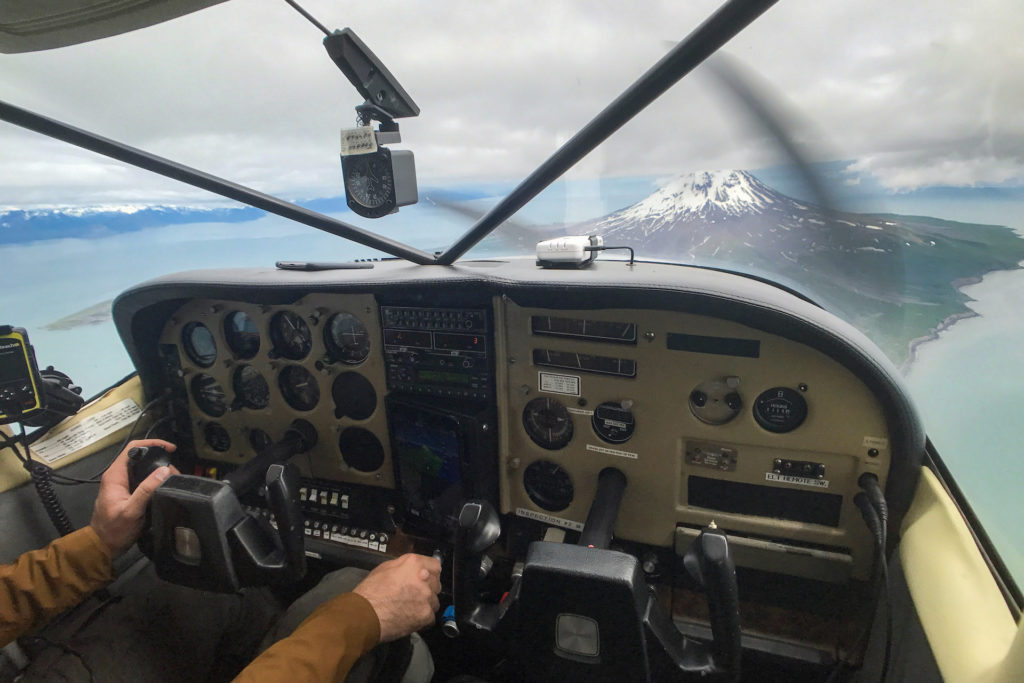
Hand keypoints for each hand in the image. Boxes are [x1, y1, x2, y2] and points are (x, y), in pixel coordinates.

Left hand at [90, 439, 177, 555]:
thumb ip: (146, 490)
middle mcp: (118, 476)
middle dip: (160, 460)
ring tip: (173, 480)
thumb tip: (165, 471)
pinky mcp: (128, 492)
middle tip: (175, 472)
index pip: (133, 448)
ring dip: (159, 471)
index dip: (152, 444)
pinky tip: (165, 487)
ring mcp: (123, 484)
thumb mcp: (132, 511)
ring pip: (143, 468)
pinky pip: (143, 479)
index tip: (170, 449)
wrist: (103, 546)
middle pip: (140, 457)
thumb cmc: (114, 530)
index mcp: (115, 475)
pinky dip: (155, 480)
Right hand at [353, 553, 440, 641]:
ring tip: (409, 607)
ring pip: (434, 601)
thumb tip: (414, 567)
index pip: (436, 565)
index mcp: (414, 564)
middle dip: (428, 588)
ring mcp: (426, 597)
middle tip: (414, 594)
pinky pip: (431, 617)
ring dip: (426, 604)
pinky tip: (410, 617)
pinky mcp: (426, 615)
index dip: (430, 573)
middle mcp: (424, 578)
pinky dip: (422, 619)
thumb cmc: (370, 592)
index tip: (427, 578)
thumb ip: (404, 565)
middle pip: (436, 583)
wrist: (364, 615)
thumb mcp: (385, 568)